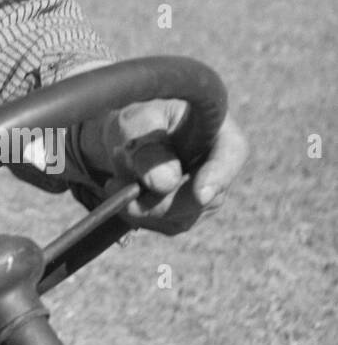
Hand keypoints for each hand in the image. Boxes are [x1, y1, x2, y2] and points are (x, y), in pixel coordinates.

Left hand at [74, 99, 248, 234]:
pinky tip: (120, 192)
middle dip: (158, 199)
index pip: (231, 152)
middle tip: (116, 186)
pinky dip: (140, 215)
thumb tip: (166, 183)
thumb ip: (148, 147)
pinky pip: (168, 224)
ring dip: (143, 206)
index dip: (218, 176)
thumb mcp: (134, 122)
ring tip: (114, 179)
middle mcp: (220, 164)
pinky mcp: (189, 211)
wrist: (124, 135)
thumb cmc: (134, 119)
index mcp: (216, 127)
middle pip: (204, 196)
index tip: (201, 195)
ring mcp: (208, 191)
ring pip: (183, 216)